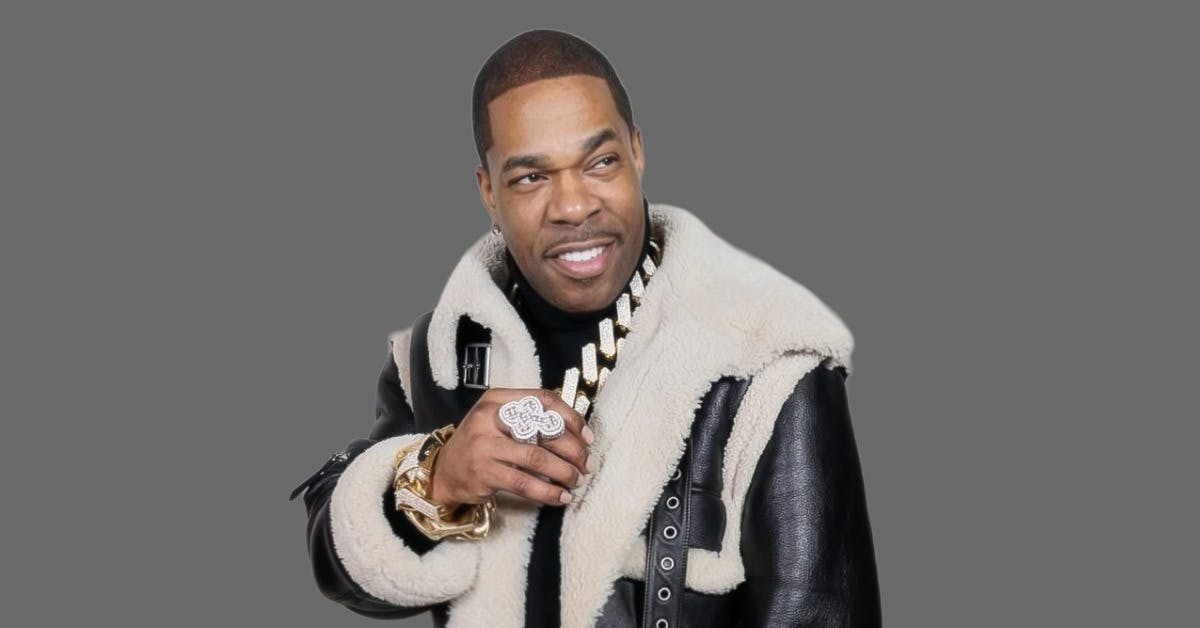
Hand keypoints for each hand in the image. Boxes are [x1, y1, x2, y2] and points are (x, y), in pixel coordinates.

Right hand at [425, 388, 594, 508]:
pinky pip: (525, 483)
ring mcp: (484, 446)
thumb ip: (530, 419)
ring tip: (576, 480)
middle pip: (544, 430)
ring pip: (538, 458)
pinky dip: (549, 492)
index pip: (543, 400)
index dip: (571, 417)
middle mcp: (488, 418)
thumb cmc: (482, 444)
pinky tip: (561, 497)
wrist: (445, 472)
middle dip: (573, 449)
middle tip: (586, 463)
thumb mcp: (499, 420)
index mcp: (497, 399)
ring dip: (565, 472)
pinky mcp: (484, 473)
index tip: (587, 437)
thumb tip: (577, 432)